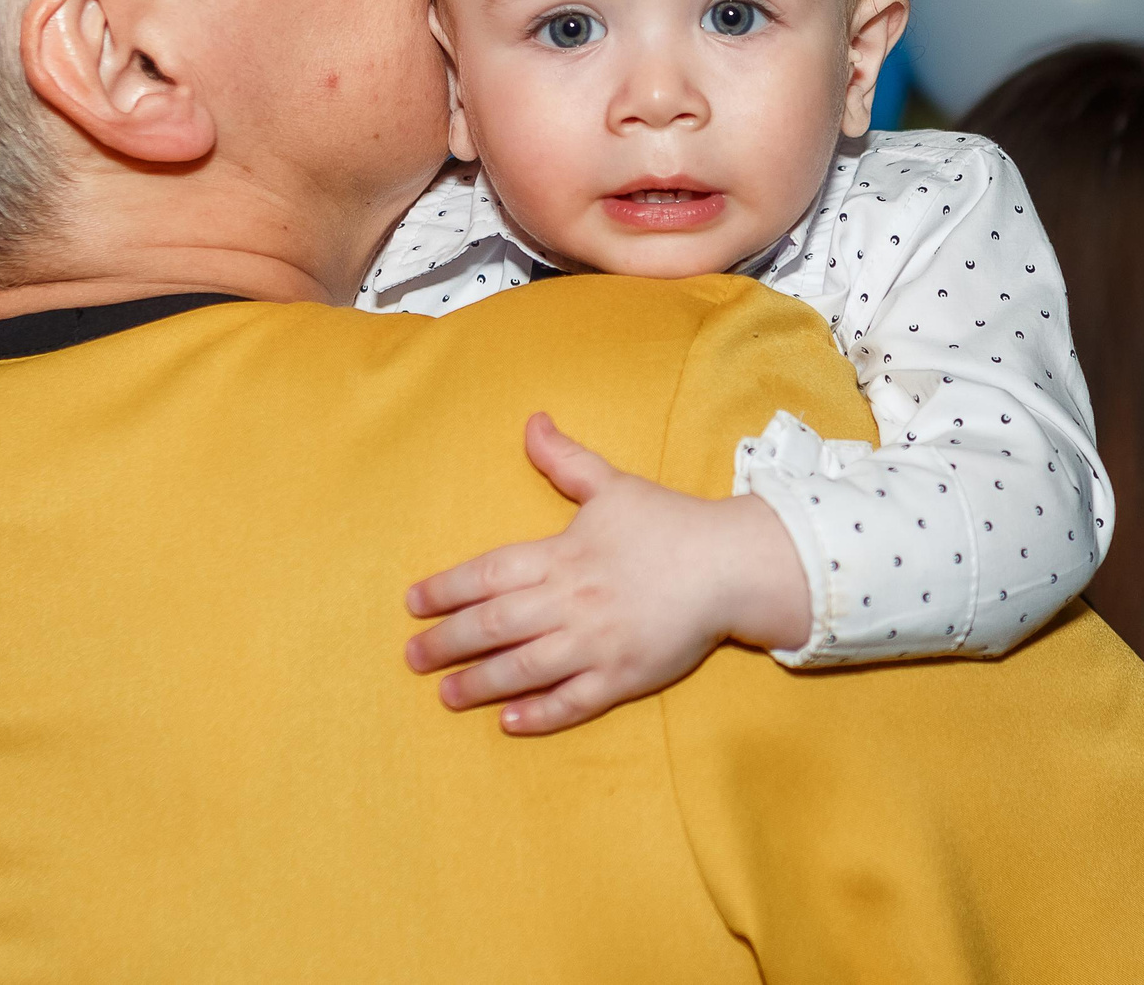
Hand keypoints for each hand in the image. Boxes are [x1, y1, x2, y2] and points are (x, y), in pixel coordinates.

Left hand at [403, 412, 809, 735]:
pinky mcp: (624, 676)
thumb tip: (531, 422)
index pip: (490, 573)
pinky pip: (573, 701)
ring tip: (445, 694)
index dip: (447, 588)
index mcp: (564, 554)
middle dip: (448, 641)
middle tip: (411, 657)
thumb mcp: (613, 485)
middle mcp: (572, 601)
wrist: (731, 566)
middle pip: (495, 624)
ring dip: (479, 682)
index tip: (413, 603)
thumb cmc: (670, 523)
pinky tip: (508, 721)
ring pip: (525, 668)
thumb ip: (565, 461)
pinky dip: (539, 713)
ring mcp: (597, 643)